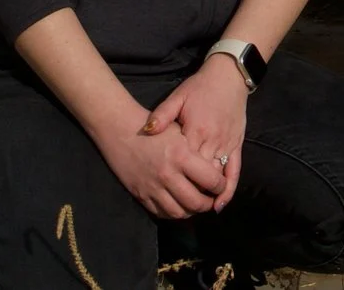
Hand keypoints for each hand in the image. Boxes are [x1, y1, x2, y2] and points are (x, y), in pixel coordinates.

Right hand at [92, 97, 228, 218]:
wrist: (122, 131)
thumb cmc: (156, 129)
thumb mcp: (181, 132)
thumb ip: (198, 152)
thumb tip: (216, 171)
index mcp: (181, 156)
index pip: (211, 180)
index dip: (221, 186)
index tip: (222, 185)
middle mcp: (168, 175)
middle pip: (196, 202)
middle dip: (208, 204)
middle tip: (212, 200)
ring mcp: (153, 187)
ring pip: (179, 212)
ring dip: (191, 212)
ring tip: (196, 205)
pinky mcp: (141, 195)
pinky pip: (161, 213)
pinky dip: (173, 213)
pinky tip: (179, 205)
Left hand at [141, 59, 248, 212]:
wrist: (228, 75)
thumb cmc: (200, 87)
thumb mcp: (178, 97)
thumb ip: (162, 115)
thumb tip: (147, 130)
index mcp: (195, 131)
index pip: (183, 164)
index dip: (174, 181)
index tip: (162, 192)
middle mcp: (212, 141)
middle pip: (199, 176)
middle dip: (189, 193)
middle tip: (176, 208)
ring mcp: (226, 144)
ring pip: (216, 177)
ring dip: (206, 196)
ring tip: (193, 210)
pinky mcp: (237, 145)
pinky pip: (234, 171)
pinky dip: (228, 189)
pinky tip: (219, 203)